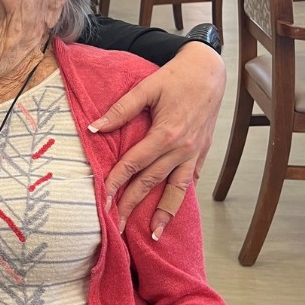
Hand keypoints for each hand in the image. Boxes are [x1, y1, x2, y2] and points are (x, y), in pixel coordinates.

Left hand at [89, 42, 225, 238]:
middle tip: (118, 225)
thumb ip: (120, 110)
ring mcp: (195, 152)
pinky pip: (191, 179)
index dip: (116, 183)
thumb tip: (94, 127)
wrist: (210, 70)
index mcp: (166, 134)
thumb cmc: (176, 77)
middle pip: (152, 182)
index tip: (102, 200)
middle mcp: (182, 148)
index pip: (134, 165)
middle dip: (132, 205)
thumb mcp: (146, 88)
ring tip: (154, 234)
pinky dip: (182, 195)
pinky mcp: (203, 151)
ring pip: (177, 189)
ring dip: (164, 212)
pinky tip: (173, 209)